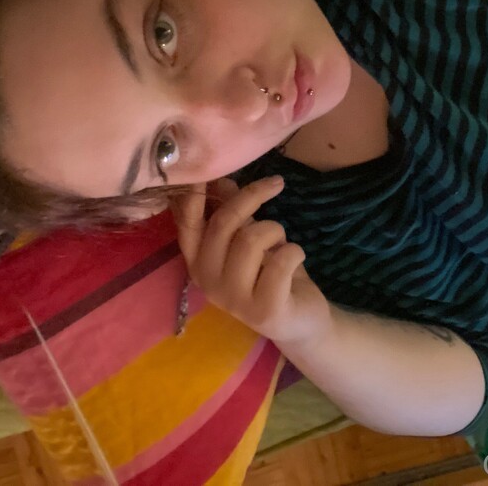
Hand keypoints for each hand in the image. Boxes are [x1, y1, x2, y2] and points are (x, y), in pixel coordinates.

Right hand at [173, 177, 331, 346]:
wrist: (301, 319)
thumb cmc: (270, 272)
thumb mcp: (248, 236)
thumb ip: (232, 211)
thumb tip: (221, 177)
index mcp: (197, 260)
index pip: (187, 222)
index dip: (195, 193)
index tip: (211, 168)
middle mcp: (207, 280)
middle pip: (223, 223)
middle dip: (252, 196)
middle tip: (276, 184)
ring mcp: (233, 300)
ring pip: (251, 239)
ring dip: (275, 230)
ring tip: (282, 243)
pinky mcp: (264, 310)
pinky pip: (280, 261)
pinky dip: (294, 251)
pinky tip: (295, 260)